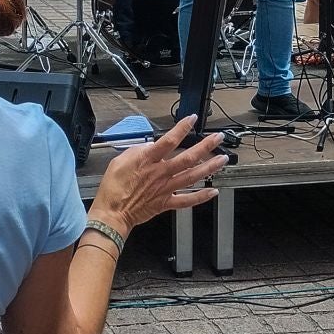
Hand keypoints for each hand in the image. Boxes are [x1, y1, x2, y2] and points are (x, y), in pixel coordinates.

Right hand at [89, 116, 227, 231]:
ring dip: (209, 168)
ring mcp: (165, 189)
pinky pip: (187, 200)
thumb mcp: (119, 161)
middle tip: (218, 138)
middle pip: (187, 158)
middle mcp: (160, 174)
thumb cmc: (113, 188)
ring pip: (192, 176)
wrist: (112, 213)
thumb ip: (137, 151)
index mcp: (148, 161)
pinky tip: (213, 191)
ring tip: (222, 159)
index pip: (169, 141)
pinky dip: (201, 196)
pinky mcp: (166, 203)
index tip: (192, 119)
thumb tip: (150, 146)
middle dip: (205, 147)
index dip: (182, 128)